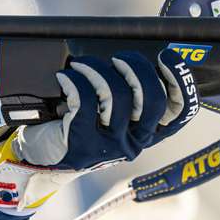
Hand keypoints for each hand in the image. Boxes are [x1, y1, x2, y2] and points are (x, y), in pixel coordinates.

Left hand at [14, 49, 198, 170]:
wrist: (39, 162)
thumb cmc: (75, 132)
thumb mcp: (107, 121)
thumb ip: (127, 101)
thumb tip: (132, 62)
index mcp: (146, 135)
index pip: (179, 112)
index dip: (181, 82)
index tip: (167, 57)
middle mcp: (133, 143)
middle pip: (153, 99)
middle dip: (136, 68)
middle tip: (117, 58)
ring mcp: (109, 145)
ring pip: (116, 94)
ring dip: (97, 70)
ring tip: (80, 65)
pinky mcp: (82, 143)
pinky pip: (84, 101)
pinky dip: (74, 81)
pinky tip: (64, 77)